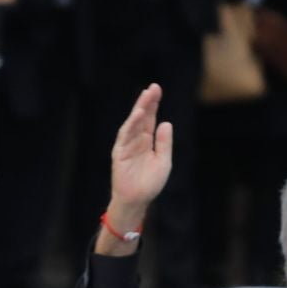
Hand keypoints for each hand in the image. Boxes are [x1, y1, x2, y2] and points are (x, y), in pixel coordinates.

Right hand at [97, 84, 170, 254]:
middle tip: (153, 87)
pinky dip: (132, 124)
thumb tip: (166, 123)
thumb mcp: (163, 161)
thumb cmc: (150, 183)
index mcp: (147, 141)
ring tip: (146, 97)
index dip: (153, 104)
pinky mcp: (120, 152)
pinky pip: (126, 135)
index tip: (157, 89)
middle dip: (147, 102)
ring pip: (133, 123)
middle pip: (142, 117)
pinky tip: (138, 115)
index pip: (150, 118)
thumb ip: (164, 143)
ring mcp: (127, 144)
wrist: (138, 200)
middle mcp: (137, 139)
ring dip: (139, 109)